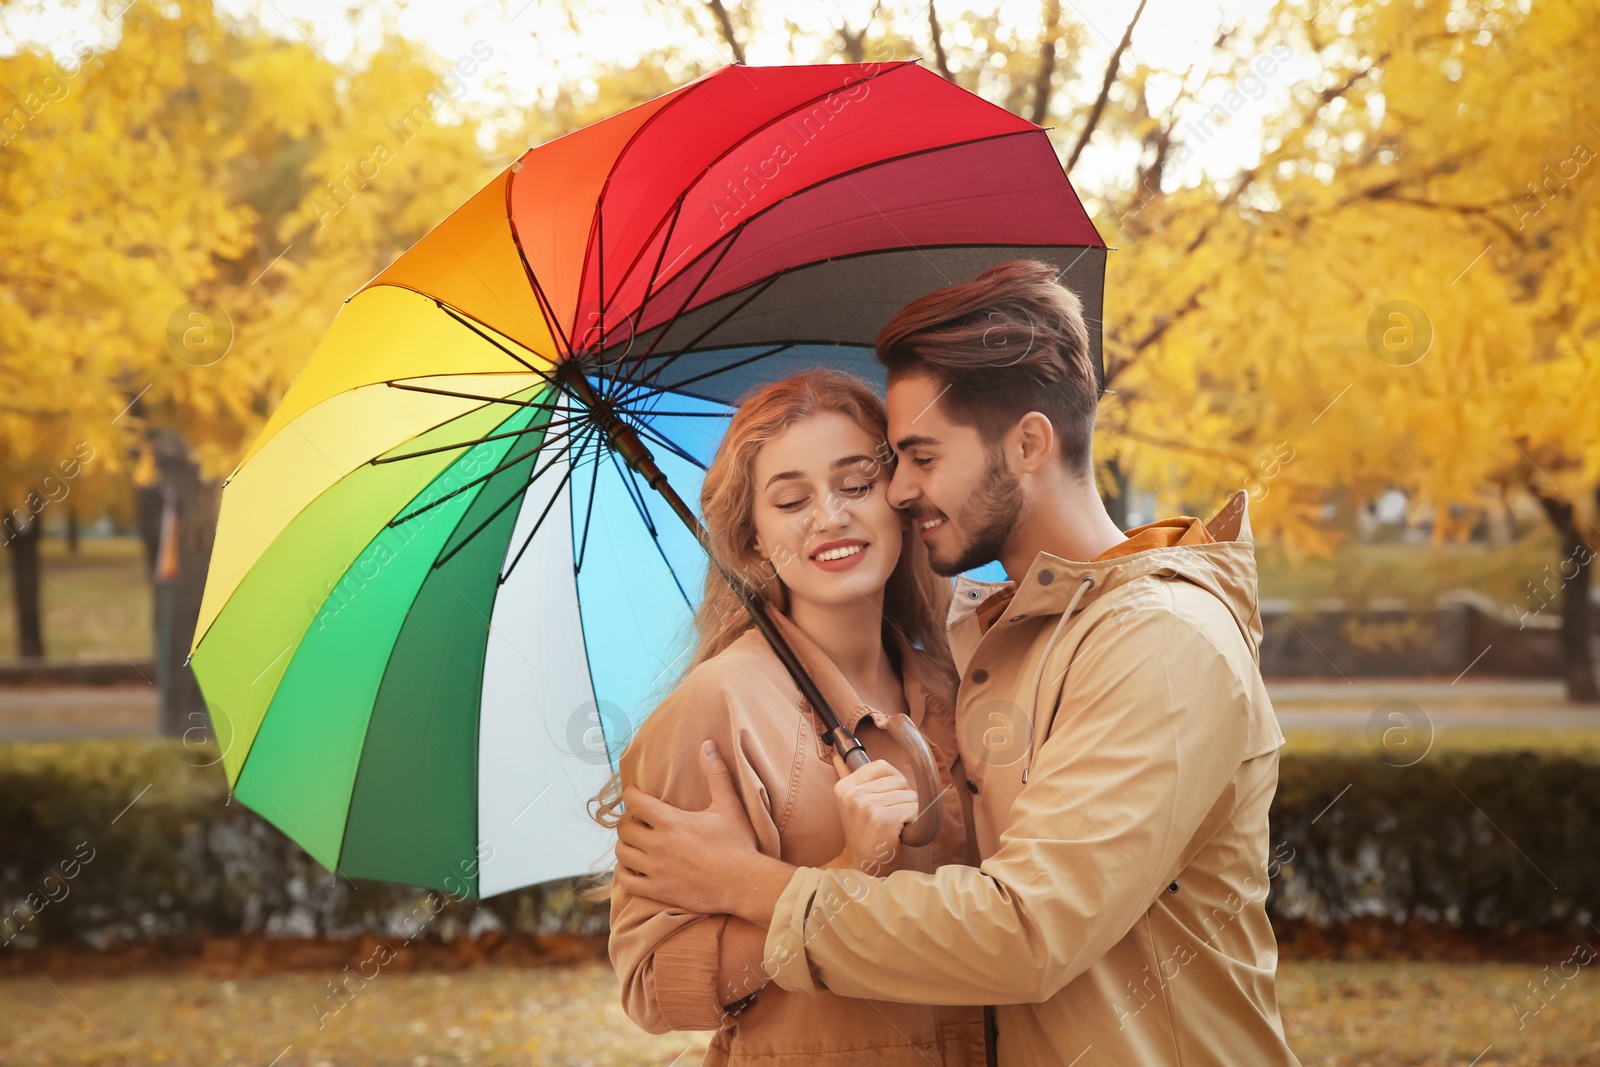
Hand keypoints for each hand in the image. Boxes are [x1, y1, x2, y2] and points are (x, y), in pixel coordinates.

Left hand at [615, 740, 791, 925]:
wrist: (744, 885)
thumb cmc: (739, 844)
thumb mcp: (729, 806)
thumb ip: (715, 774)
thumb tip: (707, 744)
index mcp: (672, 821)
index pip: (635, 802)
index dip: (631, 795)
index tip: (633, 794)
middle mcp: (658, 844)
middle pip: (624, 829)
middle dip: (628, 822)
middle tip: (638, 821)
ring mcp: (656, 870)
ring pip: (622, 854)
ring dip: (625, 846)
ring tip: (635, 843)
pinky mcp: (658, 891)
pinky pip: (627, 882)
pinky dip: (625, 873)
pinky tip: (633, 868)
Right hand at [828, 753, 917, 874]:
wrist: (862, 865)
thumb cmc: (863, 833)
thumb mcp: (850, 803)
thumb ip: (846, 776)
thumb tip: (838, 755)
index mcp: (845, 787)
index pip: (882, 766)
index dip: (893, 783)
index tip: (884, 800)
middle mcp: (853, 794)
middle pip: (900, 781)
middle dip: (902, 798)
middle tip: (889, 817)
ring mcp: (867, 807)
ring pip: (910, 795)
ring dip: (909, 811)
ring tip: (893, 825)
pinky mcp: (883, 820)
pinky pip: (914, 809)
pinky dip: (914, 821)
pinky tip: (900, 832)